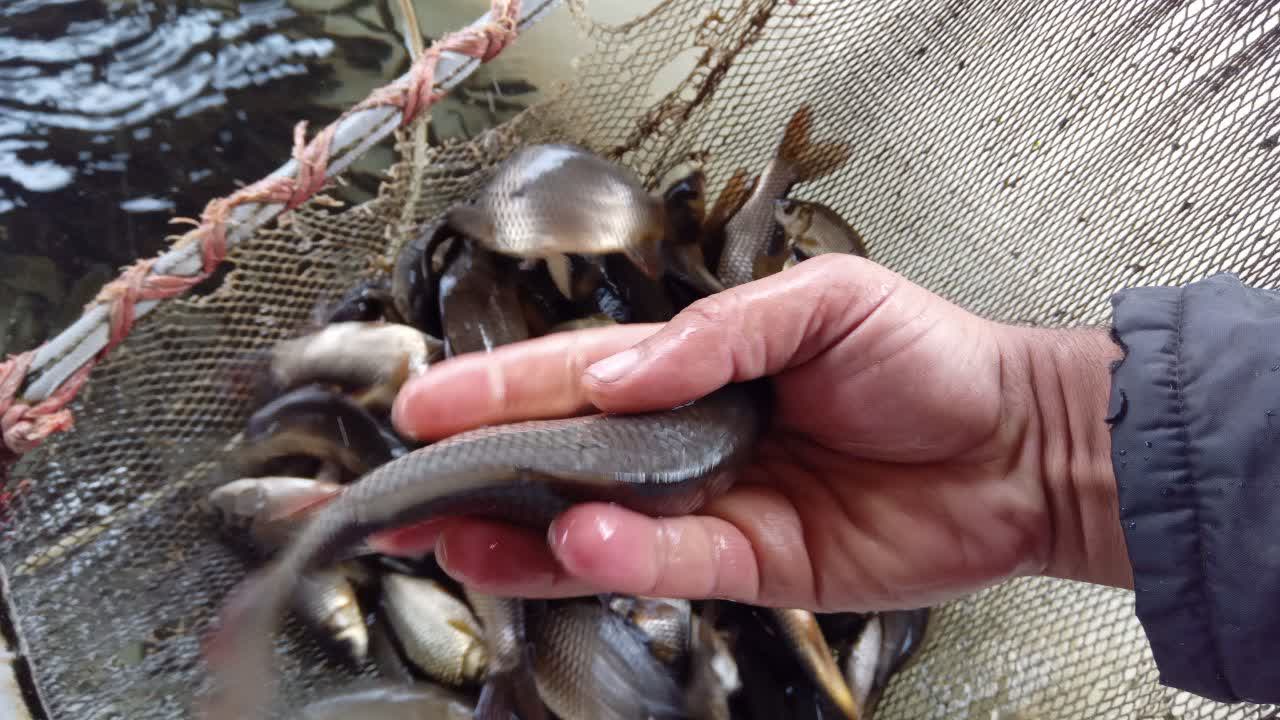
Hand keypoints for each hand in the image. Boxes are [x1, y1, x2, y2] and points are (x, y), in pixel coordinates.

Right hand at [383, 253, 1129, 611]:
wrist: (1018, 446)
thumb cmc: (927, 358)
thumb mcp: (823, 302)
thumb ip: (716, 334)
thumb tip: (616, 370)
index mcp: (694, 368)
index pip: (576, 377)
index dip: (497, 392)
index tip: (422, 405)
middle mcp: (688, 439)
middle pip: (566, 460)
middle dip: (481, 476)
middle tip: (406, 493)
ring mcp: (714, 506)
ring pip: (599, 526)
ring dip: (524, 535)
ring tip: (457, 537)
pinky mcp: (753, 566)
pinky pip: (674, 567)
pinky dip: (623, 559)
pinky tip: (578, 543)